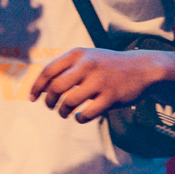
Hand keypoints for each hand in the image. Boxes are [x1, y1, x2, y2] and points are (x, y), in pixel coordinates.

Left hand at [30, 44, 170, 122]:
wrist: (142, 68)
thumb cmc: (109, 65)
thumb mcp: (88, 57)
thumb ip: (67, 67)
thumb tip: (42, 85)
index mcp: (78, 54)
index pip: (48, 71)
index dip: (37, 87)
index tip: (33, 98)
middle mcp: (87, 65)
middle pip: (56, 87)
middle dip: (49, 101)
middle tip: (51, 107)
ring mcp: (100, 81)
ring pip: (69, 102)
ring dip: (63, 111)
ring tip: (65, 113)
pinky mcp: (111, 96)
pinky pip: (87, 114)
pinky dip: (80, 119)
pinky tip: (80, 117)